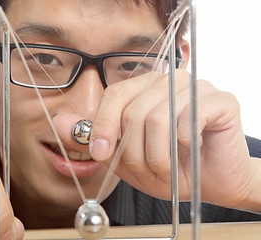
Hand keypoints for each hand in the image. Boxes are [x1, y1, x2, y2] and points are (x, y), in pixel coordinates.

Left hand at [90, 69, 258, 210]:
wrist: (213, 183)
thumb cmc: (172, 169)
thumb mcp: (130, 162)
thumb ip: (107, 145)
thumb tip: (80, 134)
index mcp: (146, 88)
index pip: (115, 94)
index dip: (104, 124)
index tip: (100, 152)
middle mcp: (169, 82)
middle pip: (134, 111)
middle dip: (134, 152)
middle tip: (145, 171)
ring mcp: (195, 87)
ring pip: (158, 118)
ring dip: (158, 156)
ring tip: (167, 168)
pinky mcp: (221, 100)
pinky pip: (189, 120)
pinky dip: (185, 144)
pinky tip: (192, 149)